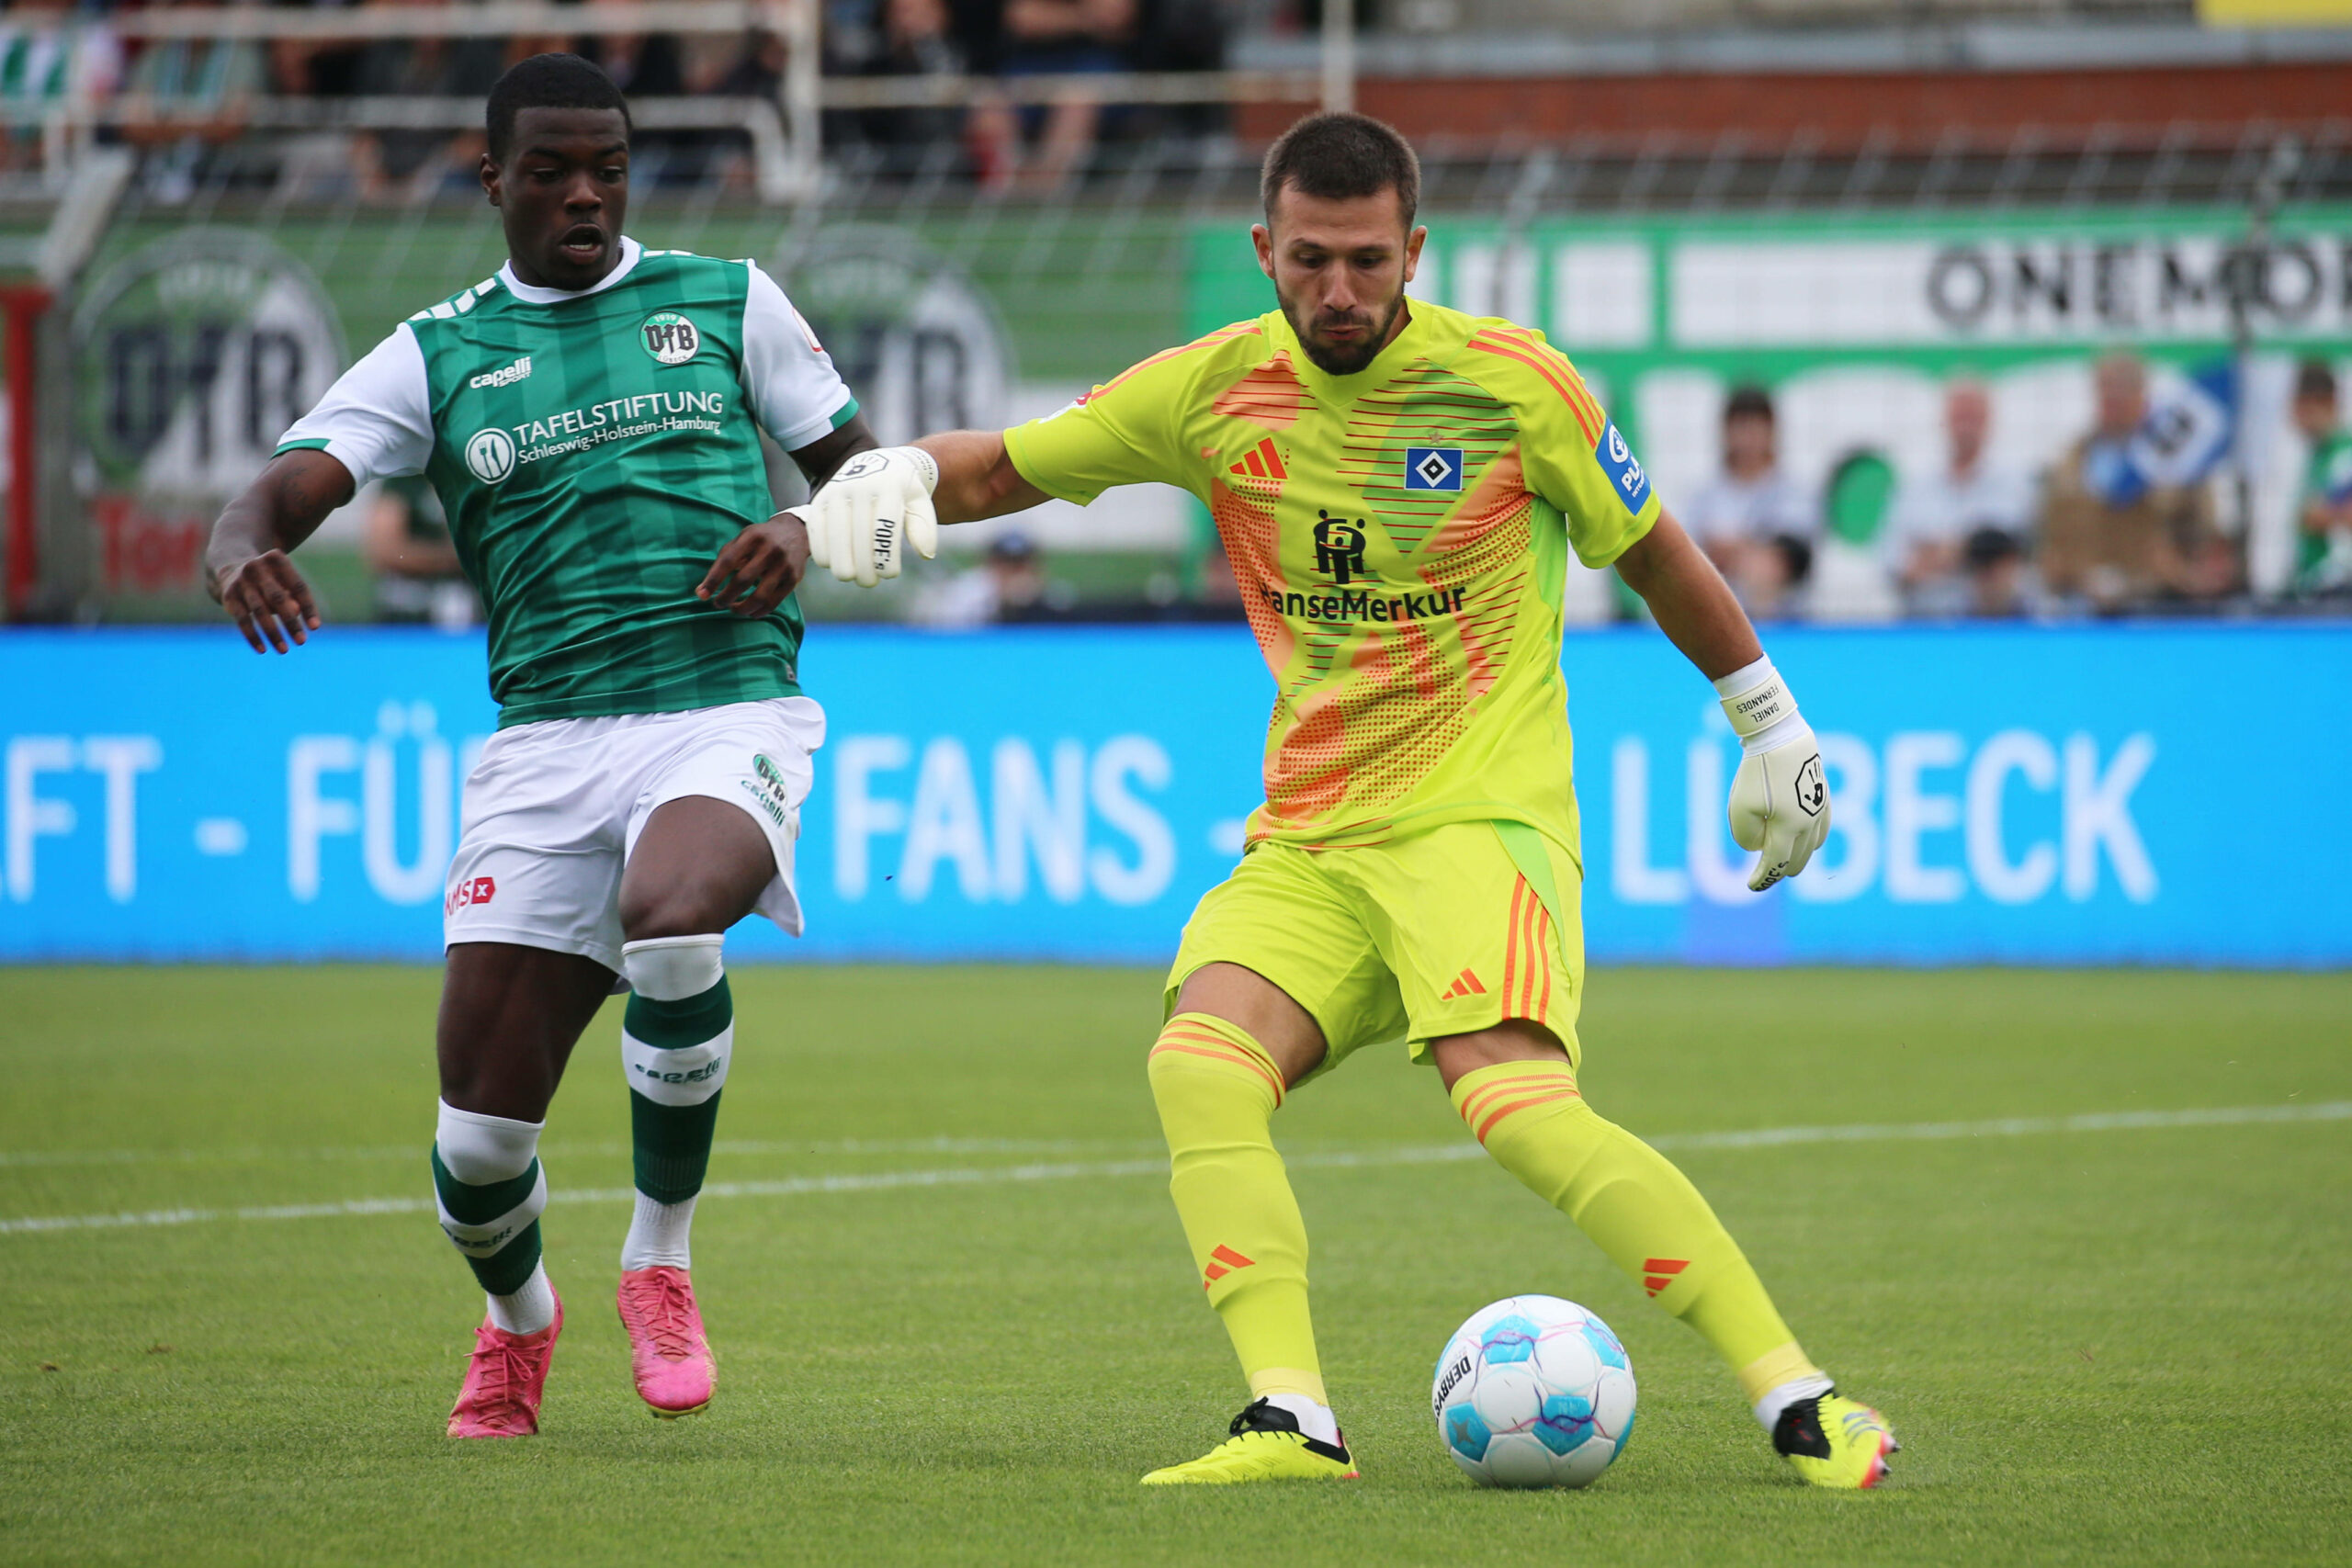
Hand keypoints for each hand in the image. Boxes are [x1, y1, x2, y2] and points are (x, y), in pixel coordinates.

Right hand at [213, 549, 320, 653]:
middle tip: (302, 641)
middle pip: (277, 598)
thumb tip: (296, 611)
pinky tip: (262, 649)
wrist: (231, 568)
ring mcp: (241, 581)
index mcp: (277, 559)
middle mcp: (256, 568)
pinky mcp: (228, 596)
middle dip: (290, 622)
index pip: (298, 587)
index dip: (308, 608)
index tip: (315, 628)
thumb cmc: (270, 579)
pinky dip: (252, 636)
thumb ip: (294, 595)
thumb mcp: (284, 582)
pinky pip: (242, 619)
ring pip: (260, 611)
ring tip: (284, 650)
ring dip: (273, 632)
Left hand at [698, 513, 810, 617]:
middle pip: (743, 580)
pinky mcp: (793, 579)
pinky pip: (774, 602)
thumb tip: (703, 590)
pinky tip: (750, 612)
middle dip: (726, 597)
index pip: (728, 561)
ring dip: (742, 608)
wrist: (796, 532)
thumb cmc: (761, 539)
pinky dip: (759, 612)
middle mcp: (769, 550)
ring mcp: (784, 565)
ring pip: (760, 596)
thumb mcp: (743, 539)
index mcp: (752, 537)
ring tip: (733, 609)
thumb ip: (725, 559)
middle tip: (718, 603)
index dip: (713, 580)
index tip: (702, 595)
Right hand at [799, 445, 938, 587]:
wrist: (876, 465)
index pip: (884, 529)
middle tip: (870, 582)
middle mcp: (860, 486)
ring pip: (835, 539)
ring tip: (854, 576)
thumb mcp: (920, 503)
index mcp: (888, 486)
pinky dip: (823, 555)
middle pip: (859, 538)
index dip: (885, 558)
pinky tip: (834, 564)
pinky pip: (816, 534)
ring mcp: (836, 493)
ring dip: (844, 566)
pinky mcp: (819, 501)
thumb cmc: (902, 493)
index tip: (889, 575)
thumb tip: (925, 554)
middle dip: (865, 568)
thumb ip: (925, 527)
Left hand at [1728, 723, 1829, 891]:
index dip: (1763, 879)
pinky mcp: (1824, 797)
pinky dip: (1811, 841)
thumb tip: (1758, 848)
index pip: (1775, 864)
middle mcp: (1809, 824)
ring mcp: (1820, 811)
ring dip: (1796, 857)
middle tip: (1764, 875)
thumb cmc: (1757, 771)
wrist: (1782, 736)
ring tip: (1782, 859)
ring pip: (1812, 847)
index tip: (1751, 886)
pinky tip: (1804, 840)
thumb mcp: (1739, 806)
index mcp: (1789, 828)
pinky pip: (1823, 830)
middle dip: (1779, 871)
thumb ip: (1746, 836)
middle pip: (1796, 861)